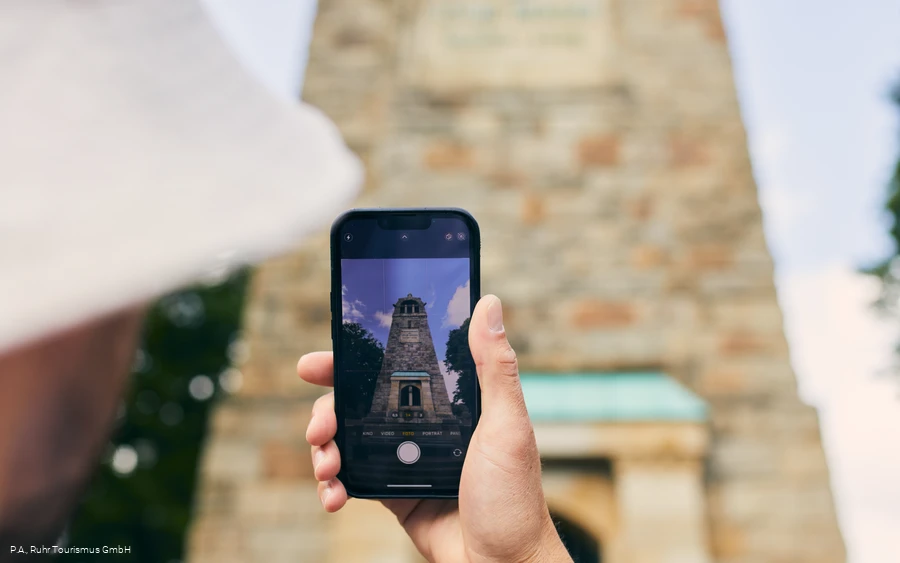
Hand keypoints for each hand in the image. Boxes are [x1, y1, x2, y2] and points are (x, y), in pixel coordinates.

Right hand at [298, 295, 571, 562]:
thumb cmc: (514, 498)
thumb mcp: (507, 425)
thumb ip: (495, 367)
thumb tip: (489, 303)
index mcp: (449, 401)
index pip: (395, 367)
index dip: (354, 360)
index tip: (320, 361)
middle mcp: (423, 424)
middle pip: (360, 402)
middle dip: (327, 408)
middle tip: (317, 425)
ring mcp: (405, 458)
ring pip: (348, 439)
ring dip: (325, 448)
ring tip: (324, 465)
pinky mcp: (394, 491)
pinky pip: (352, 478)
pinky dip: (334, 484)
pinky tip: (333, 495)